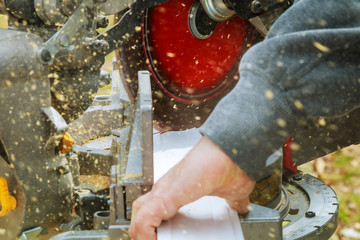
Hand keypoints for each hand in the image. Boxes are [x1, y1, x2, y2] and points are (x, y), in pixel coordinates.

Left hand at [129, 135, 255, 239]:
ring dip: (144, 233)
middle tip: (157, 239)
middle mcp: (167, 189)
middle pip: (142, 209)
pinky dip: (146, 235)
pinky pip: (143, 222)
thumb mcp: (228, 193)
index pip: (157, 206)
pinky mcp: (164, 197)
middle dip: (147, 229)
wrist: (231, 155)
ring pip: (139, 215)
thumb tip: (239, 207)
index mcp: (179, 189)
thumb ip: (229, 201)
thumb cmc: (229, 166)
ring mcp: (163, 192)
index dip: (157, 222)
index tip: (167, 234)